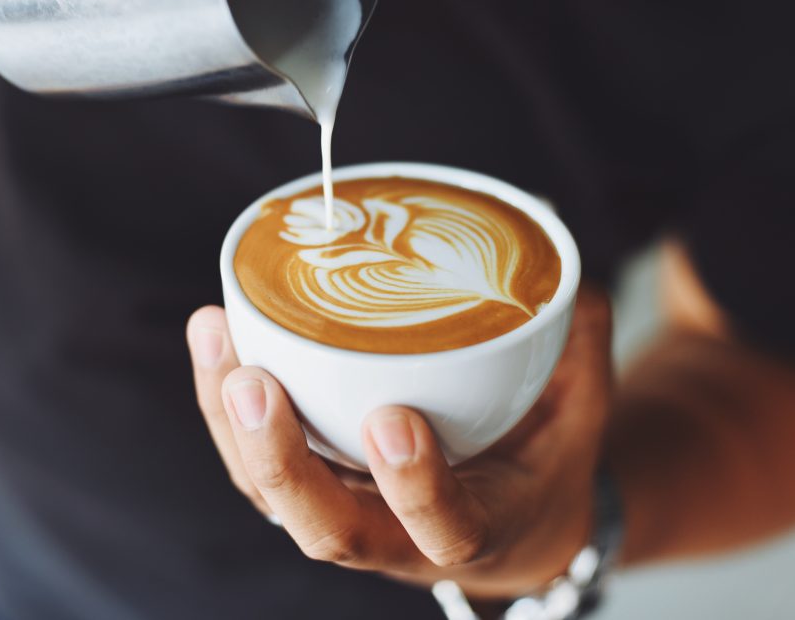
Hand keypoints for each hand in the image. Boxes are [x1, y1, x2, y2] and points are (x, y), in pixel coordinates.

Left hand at [187, 287, 612, 598]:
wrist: (507, 521)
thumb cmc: (541, 463)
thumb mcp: (580, 413)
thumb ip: (578, 343)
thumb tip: (562, 258)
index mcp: (476, 530)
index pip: (443, 530)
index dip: (415, 487)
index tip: (395, 421)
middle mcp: (396, 537)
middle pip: (326, 529)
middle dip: (281, 460)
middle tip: (254, 384)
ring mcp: (344, 511)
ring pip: (270, 493)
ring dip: (231, 421)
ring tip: (215, 334)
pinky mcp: (311, 483)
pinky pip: (253, 460)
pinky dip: (223, 402)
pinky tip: (214, 334)